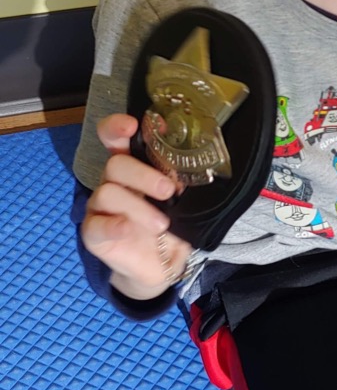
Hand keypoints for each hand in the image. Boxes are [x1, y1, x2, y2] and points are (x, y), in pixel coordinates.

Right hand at [81, 114, 191, 298]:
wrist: (161, 263)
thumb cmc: (169, 223)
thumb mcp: (180, 201)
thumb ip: (179, 181)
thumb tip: (191, 166)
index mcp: (131, 166)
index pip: (114, 138)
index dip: (116, 127)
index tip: (132, 125)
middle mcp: (112, 182)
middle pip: (115, 165)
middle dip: (143, 175)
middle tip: (169, 191)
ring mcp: (99, 207)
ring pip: (108, 193)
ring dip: (139, 207)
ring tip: (162, 224)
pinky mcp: (93, 232)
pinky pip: (96, 225)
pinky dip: (113, 225)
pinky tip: (127, 229)